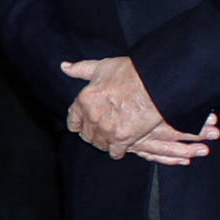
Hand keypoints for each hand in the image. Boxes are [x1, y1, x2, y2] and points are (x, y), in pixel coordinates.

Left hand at [61, 55, 211, 159]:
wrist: (154, 82)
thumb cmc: (130, 72)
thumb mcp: (102, 66)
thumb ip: (81, 69)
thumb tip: (64, 67)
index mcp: (85, 100)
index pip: (73, 120)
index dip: (79, 123)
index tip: (85, 124)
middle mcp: (92, 116)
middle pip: (86, 135)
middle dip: (93, 133)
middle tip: (103, 130)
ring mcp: (106, 129)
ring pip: (99, 144)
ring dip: (104, 142)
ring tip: (112, 137)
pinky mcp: (122, 139)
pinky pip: (114, 152)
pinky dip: (117, 151)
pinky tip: (121, 146)